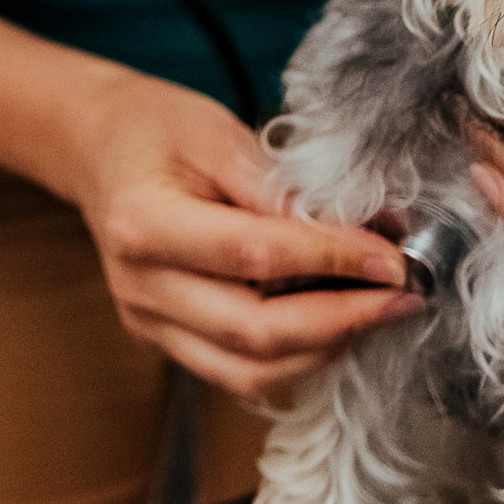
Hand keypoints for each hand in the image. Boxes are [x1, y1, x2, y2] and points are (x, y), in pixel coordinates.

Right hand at [66, 70, 426, 397]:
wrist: (98, 150)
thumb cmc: (158, 130)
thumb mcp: (218, 132)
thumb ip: (284, 186)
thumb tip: (368, 230)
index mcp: (143, 223)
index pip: (253, 255)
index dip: (332, 260)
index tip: (394, 256)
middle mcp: (139, 287)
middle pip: (253, 333)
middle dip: (344, 321)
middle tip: (405, 296)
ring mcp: (148, 324)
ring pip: (250, 372)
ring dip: (327, 349)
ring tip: (381, 313)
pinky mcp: (165, 342)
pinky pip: (239, 373)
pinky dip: (298, 358)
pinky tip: (337, 325)